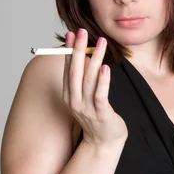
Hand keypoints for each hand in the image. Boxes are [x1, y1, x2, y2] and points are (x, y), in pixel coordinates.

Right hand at [63, 29, 127, 147]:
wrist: (104, 143)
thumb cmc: (97, 116)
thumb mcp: (86, 97)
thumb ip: (84, 80)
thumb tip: (85, 56)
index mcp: (69, 95)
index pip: (68, 68)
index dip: (70, 50)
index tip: (72, 34)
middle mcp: (74, 101)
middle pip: (75, 70)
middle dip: (79, 49)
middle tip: (82, 31)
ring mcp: (87, 108)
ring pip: (89, 79)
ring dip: (94, 58)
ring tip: (100, 42)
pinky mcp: (101, 114)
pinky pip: (100, 95)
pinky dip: (102, 81)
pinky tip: (105, 67)